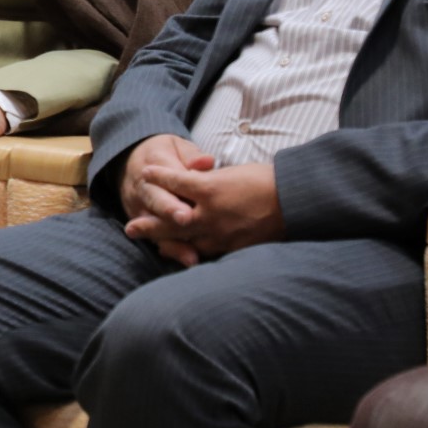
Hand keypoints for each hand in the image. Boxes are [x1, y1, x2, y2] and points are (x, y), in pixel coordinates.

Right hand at [117, 134, 215, 266]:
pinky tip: (187, 260)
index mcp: (154, 163)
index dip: (175, 187)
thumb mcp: (176, 146)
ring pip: (154, 225)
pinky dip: (171, 250)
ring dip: (172, 241)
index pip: (165, 176)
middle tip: (186, 220)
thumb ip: (192, 155)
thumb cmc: (164, 154)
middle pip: (156, 201)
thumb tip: (207, 162)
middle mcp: (143, 187)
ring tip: (190, 256)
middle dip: (170, 211)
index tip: (188, 204)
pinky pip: (155, 237)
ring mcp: (140, 207)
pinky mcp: (142, 222)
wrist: (129, 162)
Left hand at [124, 162, 283, 260]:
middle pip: (170, 220)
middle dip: (148, 224)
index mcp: (211, 189)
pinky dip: (191, 253)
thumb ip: (208, 181)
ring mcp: (220, 234)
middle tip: (130, 228)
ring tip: (151, 245)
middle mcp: (210, 214)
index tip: (145, 173)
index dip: (159, 177)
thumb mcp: (232, 173)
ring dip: (165, 242)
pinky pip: (205, 253)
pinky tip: (182, 254)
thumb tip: (190, 183)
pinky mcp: (232, 248)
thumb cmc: (266, 181)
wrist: (296, 201)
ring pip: (185, 240)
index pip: (176, 182)